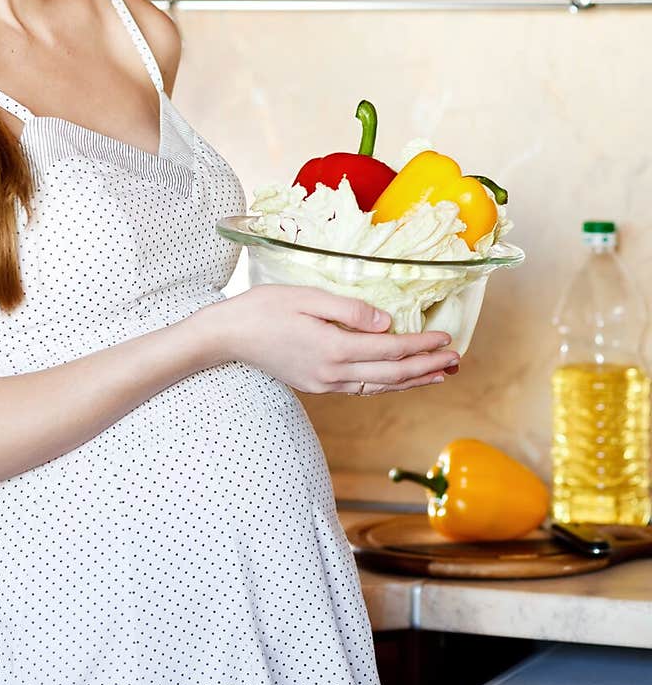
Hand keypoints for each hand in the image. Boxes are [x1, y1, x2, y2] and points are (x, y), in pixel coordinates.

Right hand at [199, 284, 459, 395]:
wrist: (227, 336)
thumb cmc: (263, 308)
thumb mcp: (307, 297)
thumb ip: (350, 310)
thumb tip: (387, 322)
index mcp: (334, 348)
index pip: (390, 350)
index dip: (421, 346)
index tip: (447, 339)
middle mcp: (333, 373)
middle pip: (392, 375)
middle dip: (427, 368)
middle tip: (456, 362)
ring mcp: (325, 383)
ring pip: (379, 387)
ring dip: (412, 381)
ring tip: (439, 375)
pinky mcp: (316, 385)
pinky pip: (361, 388)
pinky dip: (387, 385)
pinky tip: (398, 379)